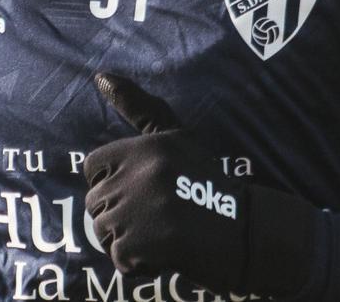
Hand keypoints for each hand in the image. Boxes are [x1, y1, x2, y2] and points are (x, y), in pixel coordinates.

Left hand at [83, 72, 249, 293]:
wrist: (246, 232)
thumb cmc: (206, 181)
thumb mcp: (174, 136)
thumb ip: (137, 107)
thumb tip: (99, 75)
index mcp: (144, 147)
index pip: (93, 167)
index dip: (113, 182)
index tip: (140, 190)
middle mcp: (138, 174)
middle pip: (95, 202)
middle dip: (120, 214)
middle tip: (156, 216)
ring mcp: (137, 210)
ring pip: (104, 232)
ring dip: (127, 240)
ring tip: (161, 232)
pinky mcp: (140, 245)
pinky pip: (119, 259)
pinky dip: (138, 263)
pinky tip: (165, 252)